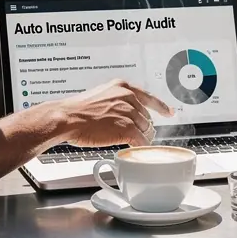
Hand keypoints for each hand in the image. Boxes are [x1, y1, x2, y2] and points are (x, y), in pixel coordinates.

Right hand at [55, 79, 173, 147]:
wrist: (67, 117)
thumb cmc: (77, 110)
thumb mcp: (100, 95)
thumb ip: (115, 100)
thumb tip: (122, 110)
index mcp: (122, 87)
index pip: (148, 96)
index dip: (161, 106)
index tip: (169, 112)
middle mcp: (128, 97)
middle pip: (146, 117)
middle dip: (143, 127)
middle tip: (136, 135)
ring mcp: (129, 113)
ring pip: (145, 129)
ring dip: (141, 138)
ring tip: (133, 143)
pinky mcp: (127, 128)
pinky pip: (141, 141)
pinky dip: (140, 147)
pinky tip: (135, 150)